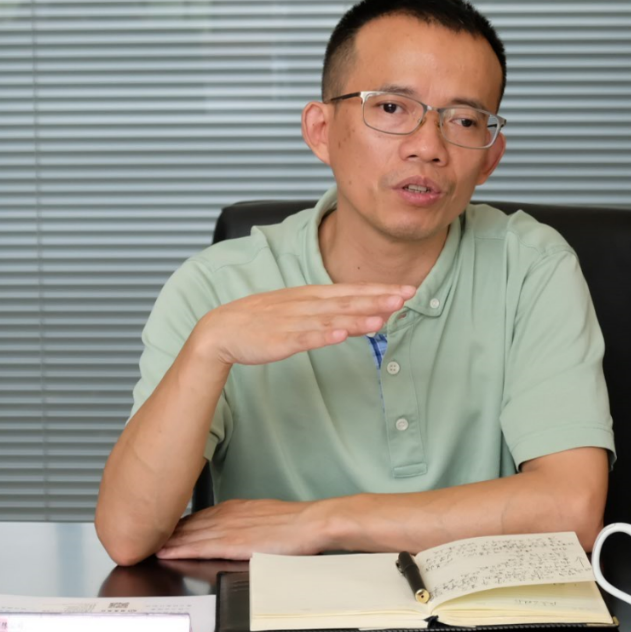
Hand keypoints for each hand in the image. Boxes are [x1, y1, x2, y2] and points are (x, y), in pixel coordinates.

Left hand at [155, 499, 332, 559]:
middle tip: (143, 536)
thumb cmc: (295, 524)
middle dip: (165, 531)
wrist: (310, 523)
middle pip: (188, 524)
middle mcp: (226, 515)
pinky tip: (166, 552)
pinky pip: (200, 546)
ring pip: (189, 535)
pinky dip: (180, 549)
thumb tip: (237, 532)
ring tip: (147, 546)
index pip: (199, 516)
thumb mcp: (263, 516)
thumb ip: (245, 523)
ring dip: (167, 541)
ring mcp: (228, 528)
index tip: (161, 528)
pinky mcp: (233, 543)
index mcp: (234, 509)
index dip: (178, 524)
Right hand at [194, 283, 414, 366]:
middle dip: (377, 300)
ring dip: (355, 319)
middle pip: (347, 302)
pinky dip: (322, 337)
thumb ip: (330, 312)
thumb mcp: (299, 309)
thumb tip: (362, 314)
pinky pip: (304, 338)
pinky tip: (339, 336)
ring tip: (380, 320)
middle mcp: (306, 305)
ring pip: (330, 320)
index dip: (380, 291)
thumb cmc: (263, 320)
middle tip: (405, 297)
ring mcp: (293, 322)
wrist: (223, 329)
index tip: (408, 290)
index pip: (352, 291)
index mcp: (311, 295)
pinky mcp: (279, 340)